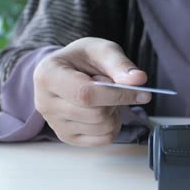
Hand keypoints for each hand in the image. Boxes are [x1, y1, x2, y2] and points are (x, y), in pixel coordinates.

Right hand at [33, 37, 150, 146]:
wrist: (68, 71)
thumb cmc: (83, 59)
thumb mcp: (102, 50)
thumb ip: (120, 64)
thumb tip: (139, 80)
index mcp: (48, 75)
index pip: (86, 94)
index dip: (118, 95)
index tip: (144, 93)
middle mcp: (44, 103)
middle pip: (96, 114)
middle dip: (116, 101)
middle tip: (111, 86)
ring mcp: (54, 124)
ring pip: (102, 128)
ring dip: (115, 112)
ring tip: (105, 97)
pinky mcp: (67, 137)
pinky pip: (104, 139)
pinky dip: (113, 125)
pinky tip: (103, 110)